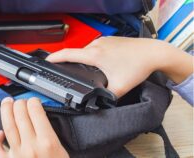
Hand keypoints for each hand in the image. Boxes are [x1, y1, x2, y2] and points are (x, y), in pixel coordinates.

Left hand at [0, 97, 68, 157]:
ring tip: (6, 104)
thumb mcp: (62, 151)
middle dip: (19, 103)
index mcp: (47, 142)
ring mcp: (17, 155)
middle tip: (20, 100)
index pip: (35, 111)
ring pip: (7, 126)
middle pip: (20, 115)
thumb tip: (40, 119)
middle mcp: (30, 147)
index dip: (33, 102)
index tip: (34, 100)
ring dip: (6, 111)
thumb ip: (50, 134)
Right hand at [46, 37, 192, 96]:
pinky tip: (102, 64)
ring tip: (88, 70)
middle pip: (76, 53)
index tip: (46, 61)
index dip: (54, 58)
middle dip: (70, 62)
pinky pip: (96, 48)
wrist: (153, 53)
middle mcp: (97, 45)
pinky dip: (94, 55)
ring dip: (84, 59)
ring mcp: (103, 41)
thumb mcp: (120, 87)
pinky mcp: (109, 41)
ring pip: (87, 51)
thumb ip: (107, 98)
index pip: (67, 54)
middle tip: (68, 71)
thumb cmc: (138, 65)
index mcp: (95, 55)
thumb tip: (99, 104)